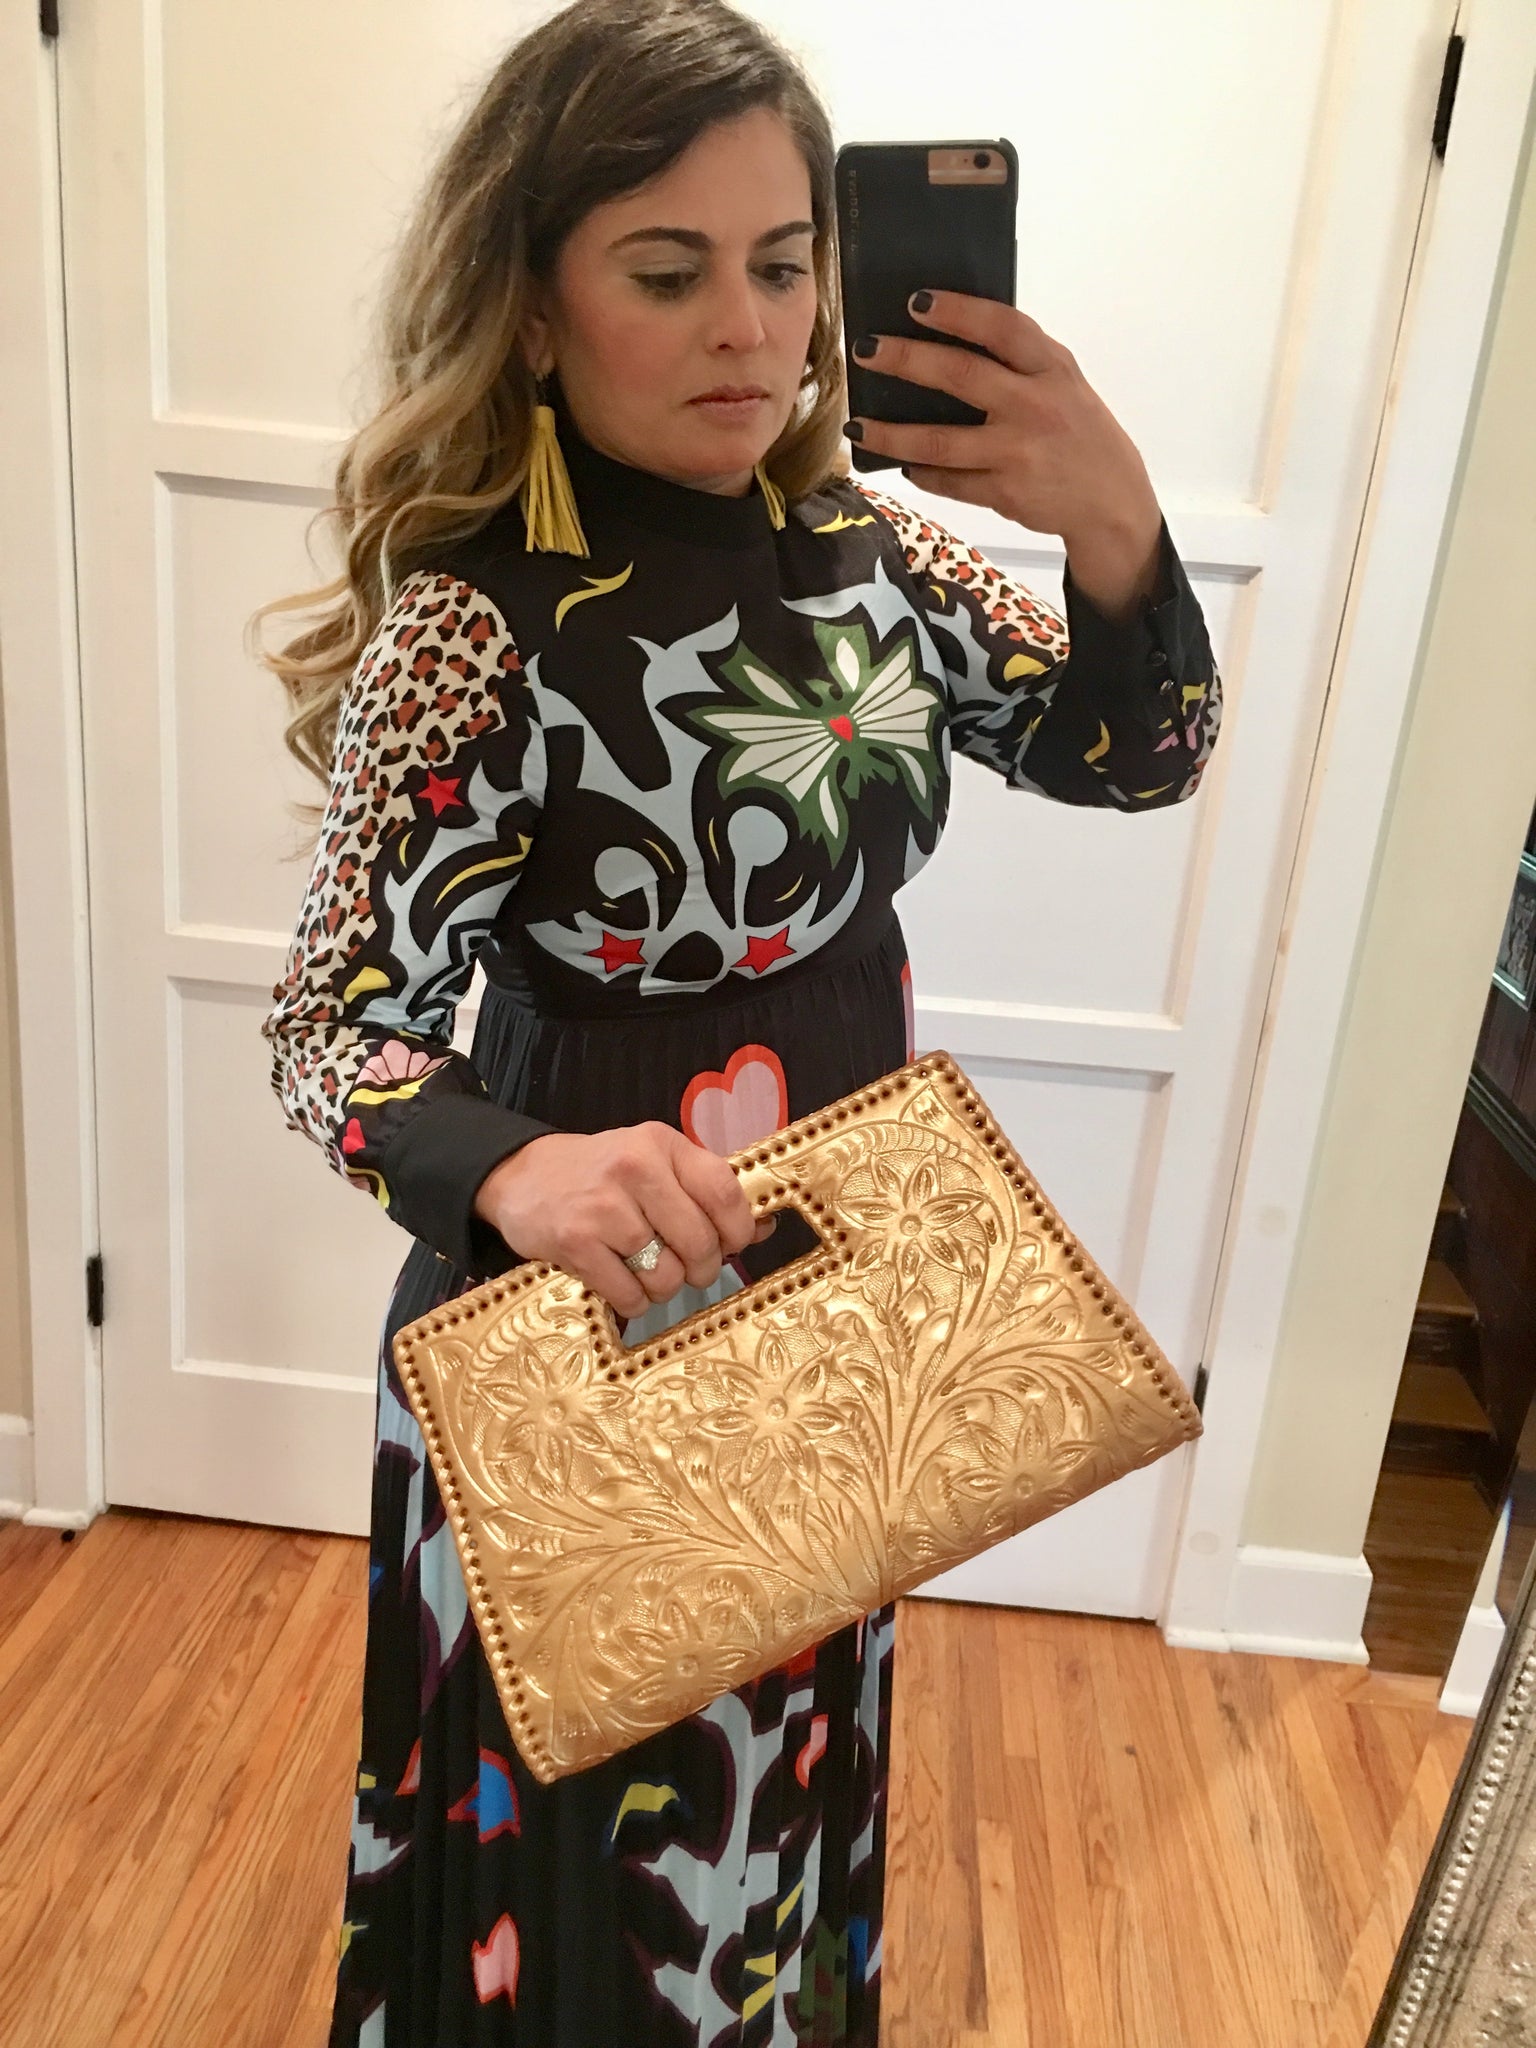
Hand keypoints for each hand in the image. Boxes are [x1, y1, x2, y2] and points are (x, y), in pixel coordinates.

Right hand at [473, 1123, 774, 1319]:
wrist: (520, 1175)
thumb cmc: (600, 1172)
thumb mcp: (653, 1162)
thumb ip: (704, 1189)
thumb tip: (765, 1227)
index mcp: (662, 1144)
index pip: (723, 1191)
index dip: (738, 1229)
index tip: (732, 1244)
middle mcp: (635, 1169)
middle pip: (699, 1241)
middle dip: (701, 1267)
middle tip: (687, 1268)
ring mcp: (603, 1208)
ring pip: (666, 1274)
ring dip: (664, 1287)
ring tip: (647, 1272)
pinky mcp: (575, 1243)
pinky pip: (629, 1294)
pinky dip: (633, 1301)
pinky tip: (622, 1284)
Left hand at [845, 289, 1162, 619]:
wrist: (1111, 502)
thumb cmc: (1079, 432)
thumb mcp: (1063, 383)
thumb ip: (1020, 361)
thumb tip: (950, 334)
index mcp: (1052, 368)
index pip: (1002, 327)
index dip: (957, 311)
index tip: (916, 302)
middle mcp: (1035, 406)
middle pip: (960, 376)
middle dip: (907, 360)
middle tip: (866, 349)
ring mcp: (1017, 452)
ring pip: (939, 441)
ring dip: (892, 434)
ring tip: (858, 426)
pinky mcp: (1004, 493)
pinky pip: (949, 481)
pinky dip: (922, 472)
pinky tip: (904, 463)